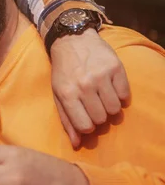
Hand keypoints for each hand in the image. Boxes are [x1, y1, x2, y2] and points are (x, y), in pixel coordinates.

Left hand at [50, 28, 130, 146]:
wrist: (71, 40)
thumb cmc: (63, 71)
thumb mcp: (58, 94)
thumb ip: (67, 120)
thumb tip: (77, 144)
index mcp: (67, 94)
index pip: (85, 126)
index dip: (88, 126)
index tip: (86, 118)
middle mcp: (84, 86)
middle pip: (102, 119)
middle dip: (99, 116)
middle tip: (93, 105)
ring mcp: (101, 76)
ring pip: (115, 109)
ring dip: (110, 107)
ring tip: (102, 96)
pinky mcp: (116, 68)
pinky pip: (125, 95)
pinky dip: (120, 95)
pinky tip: (110, 87)